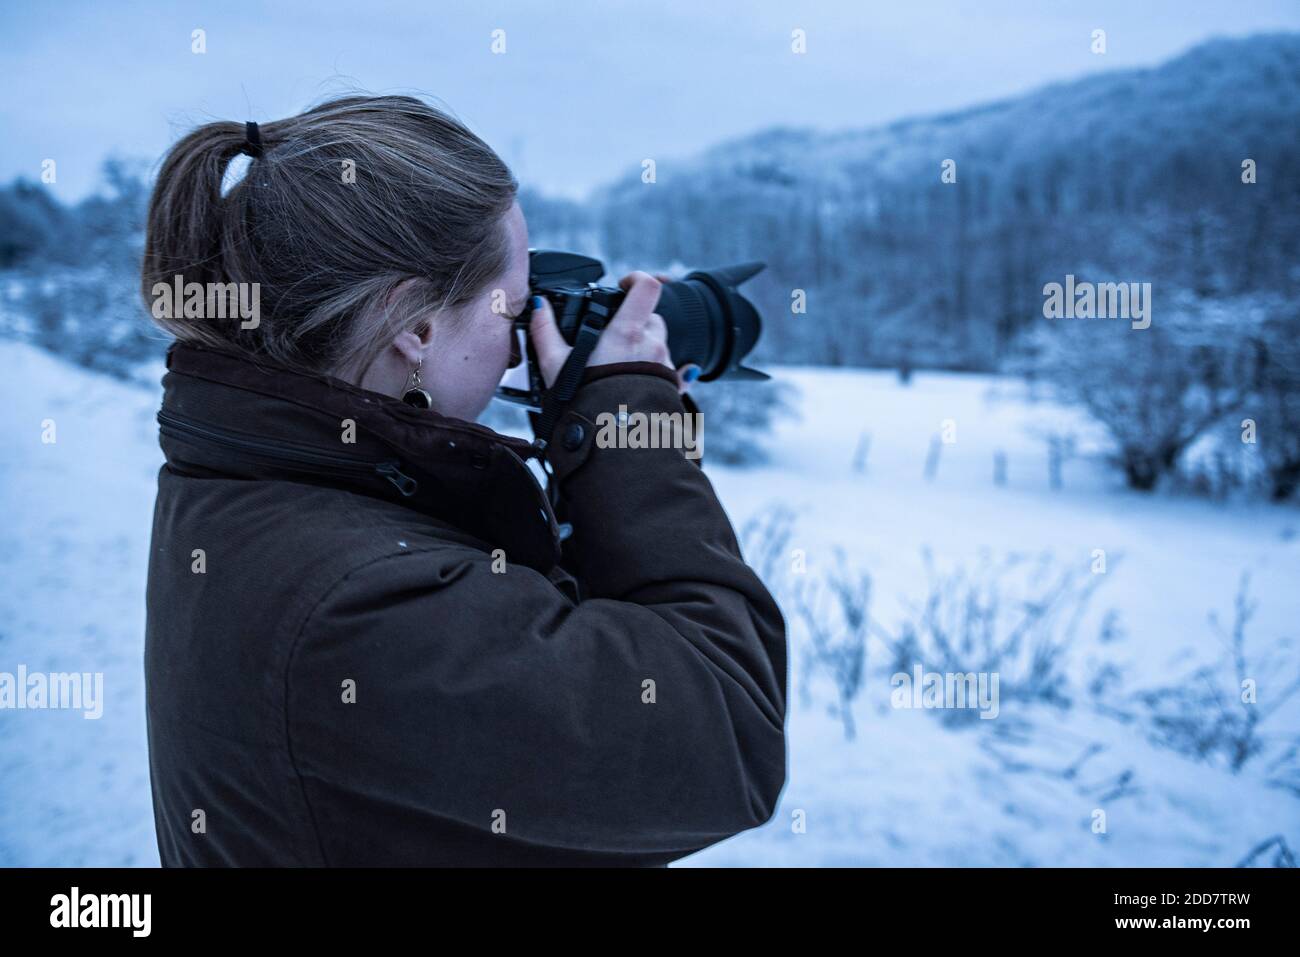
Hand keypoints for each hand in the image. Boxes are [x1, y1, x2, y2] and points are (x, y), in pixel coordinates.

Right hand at [529, 271, 699, 394]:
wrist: (612, 445)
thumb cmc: (585, 403)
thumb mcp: (556, 365)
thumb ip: (546, 331)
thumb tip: (539, 307)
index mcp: (627, 333)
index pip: (647, 288)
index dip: (637, 280)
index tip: (624, 286)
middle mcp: (652, 346)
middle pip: (652, 318)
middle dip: (636, 323)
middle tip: (613, 341)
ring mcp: (666, 367)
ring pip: (660, 345)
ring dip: (644, 350)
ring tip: (618, 371)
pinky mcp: (672, 388)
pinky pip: (670, 371)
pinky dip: (655, 373)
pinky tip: (637, 385)